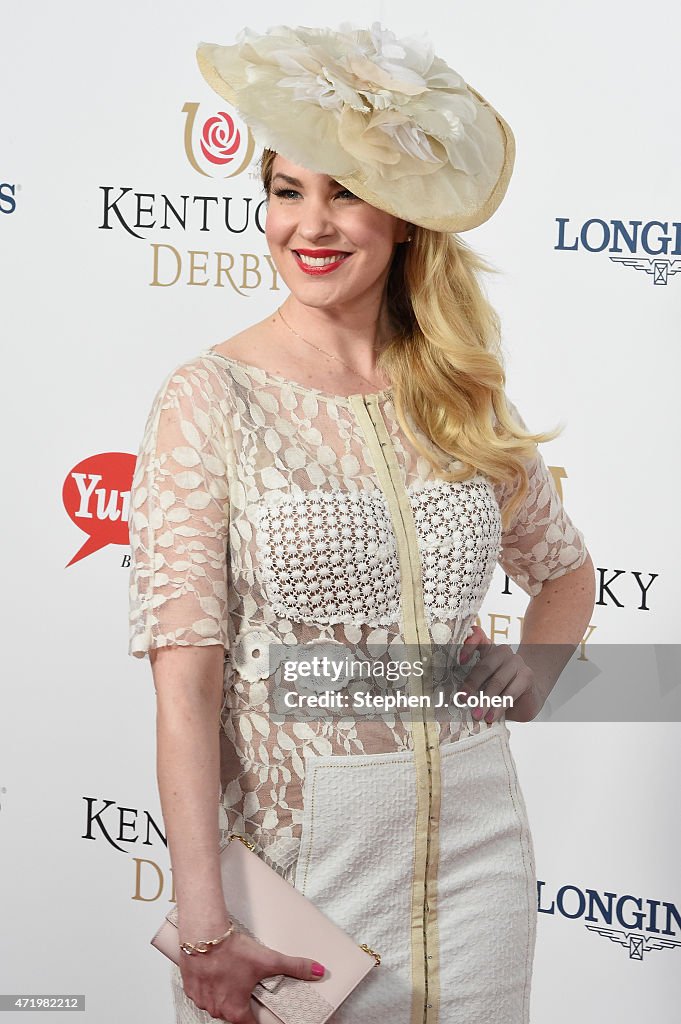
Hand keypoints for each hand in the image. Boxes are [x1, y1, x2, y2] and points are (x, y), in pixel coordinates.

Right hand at [179, 929, 325, 1022]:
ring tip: (232, 975)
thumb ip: (294, 967)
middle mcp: (216, 1009)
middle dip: (240, 1002)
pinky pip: (201, 992)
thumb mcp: (268, 959)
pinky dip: (208, 984)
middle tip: (247, 987)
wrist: (203, 934)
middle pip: (232, 1013)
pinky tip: (216, 971)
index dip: (259, 1020)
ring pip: (215, 1003)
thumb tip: (317, 971)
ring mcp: (201, 998)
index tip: (262, 1017)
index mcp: (235, 1010)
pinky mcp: (190, 985)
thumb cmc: (231, 950)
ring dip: (223, 992)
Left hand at [458, 626, 544, 723]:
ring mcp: (516, 662)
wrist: (529, 696)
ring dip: (485, 700)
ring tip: (477, 714)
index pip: (478, 639)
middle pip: (485, 666)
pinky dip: (499, 706)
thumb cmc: (501, 688)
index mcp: (489, 649)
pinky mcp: (527, 676)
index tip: (460, 661)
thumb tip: (456, 696)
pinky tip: (492, 717)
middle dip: (472, 685)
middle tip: (462, 700)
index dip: (468, 646)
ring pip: (497, 681)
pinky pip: (510, 692)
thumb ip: (472, 681)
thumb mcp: (485, 683)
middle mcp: (503, 652)